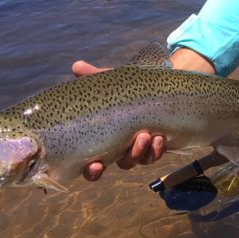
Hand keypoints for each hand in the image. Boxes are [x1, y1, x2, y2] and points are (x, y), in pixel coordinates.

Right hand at [72, 60, 167, 180]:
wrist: (162, 82)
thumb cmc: (130, 87)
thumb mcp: (113, 82)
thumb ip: (94, 76)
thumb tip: (76, 66)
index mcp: (107, 138)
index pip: (95, 164)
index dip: (92, 171)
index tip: (95, 165)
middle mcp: (124, 147)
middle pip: (120, 165)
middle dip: (123, 160)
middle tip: (132, 146)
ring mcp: (142, 147)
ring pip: (139, 160)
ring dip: (141, 152)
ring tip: (145, 136)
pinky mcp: (159, 144)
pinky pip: (156, 154)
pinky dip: (157, 149)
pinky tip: (159, 138)